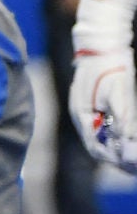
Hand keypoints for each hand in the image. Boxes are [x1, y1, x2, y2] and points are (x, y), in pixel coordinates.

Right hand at [71, 41, 136, 169]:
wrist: (100, 46)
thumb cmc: (108, 68)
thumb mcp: (117, 93)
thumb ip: (121, 116)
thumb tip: (125, 139)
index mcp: (82, 115)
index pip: (95, 147)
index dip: (113, 159)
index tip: (129, 166)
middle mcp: (82, 116)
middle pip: (96, 145)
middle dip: (115, 156)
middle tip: (132, 166)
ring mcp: (86, 110)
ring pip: (100, 137)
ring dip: (115, 147)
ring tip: (131, 155)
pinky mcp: (93, 105)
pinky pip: (103, 127)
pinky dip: (114, 135)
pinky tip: (126, 137)